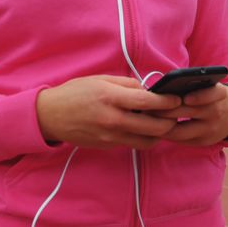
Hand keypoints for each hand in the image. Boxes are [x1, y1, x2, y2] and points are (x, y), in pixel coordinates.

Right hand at [36, 75, 181, 149]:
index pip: (148, 102)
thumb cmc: (76, 93)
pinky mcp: (108, 146)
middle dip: (170, 121)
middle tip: (174, 114)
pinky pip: (133, 144)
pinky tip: (144, 127)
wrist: (50, 116)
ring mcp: (110, 136)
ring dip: (159, 133)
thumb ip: (127, 85)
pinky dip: (143, 137)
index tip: (177, 99)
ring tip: (161, 122)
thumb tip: (149, 90)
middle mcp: (113, 120)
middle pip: (154, 127)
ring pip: (147, 141)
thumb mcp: (101, 80)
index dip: (167, 102)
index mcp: (111, 98)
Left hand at [153, 84, 227, 145]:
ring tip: (147, 121)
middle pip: (190, 113)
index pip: (213, 94)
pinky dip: (169, 136)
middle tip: (148, 108)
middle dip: (168, 111)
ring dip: (163, 127)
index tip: (184, 97)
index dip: (200, 96)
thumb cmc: (213, 96)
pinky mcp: (204, 142)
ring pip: (183, 131)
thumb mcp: (211, 86)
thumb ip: (193, 86)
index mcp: (219, 94)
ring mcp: (210, 130)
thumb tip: (164, 90)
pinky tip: (156, 131)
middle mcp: (216, 112)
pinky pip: (183, 141)